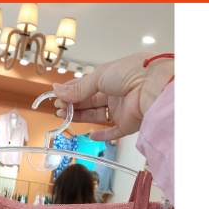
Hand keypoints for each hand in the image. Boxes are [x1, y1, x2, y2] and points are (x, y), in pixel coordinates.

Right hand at [53, 52, 173, 140]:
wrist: (152, 87)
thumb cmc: (129, 74)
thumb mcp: (99, 77)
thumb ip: (78, 88)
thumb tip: (56, 90)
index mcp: (111, 78)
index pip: (87, 86)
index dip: (72, 91)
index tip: (57, 96)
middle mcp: (115, 93)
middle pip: (90, 101)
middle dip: (73, 104)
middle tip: (58, 108)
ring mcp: (121, 110)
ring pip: (97, 115)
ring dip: (80, 116)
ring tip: (63, 116)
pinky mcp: (127, 125)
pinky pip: (112, 132)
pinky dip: (101, 135)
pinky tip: (89, 135)